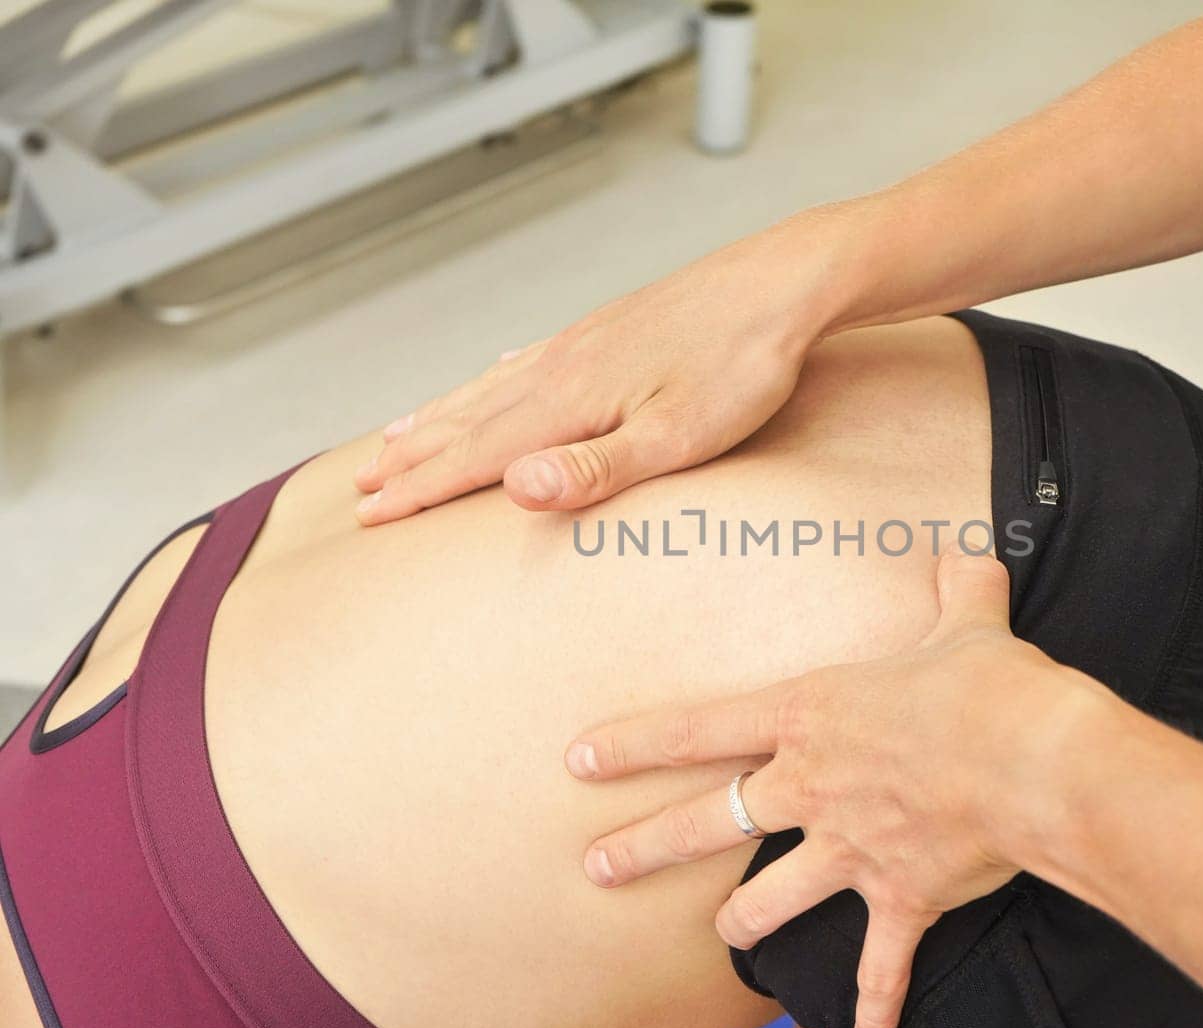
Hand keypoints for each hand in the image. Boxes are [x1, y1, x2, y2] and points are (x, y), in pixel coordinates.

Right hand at [352, 209, 856, 523]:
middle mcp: (563, 366)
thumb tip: (514, 487)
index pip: (475, 456)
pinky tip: (496, 370)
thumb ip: (596, 467)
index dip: (421, 489)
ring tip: (399, 434)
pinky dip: (496, 376)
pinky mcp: (612, 328)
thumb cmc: (743, 364)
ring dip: (441, 416)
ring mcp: (585, 342)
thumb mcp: (679, 434)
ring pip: (492, 387)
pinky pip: (531, 358)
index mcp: (570, 400)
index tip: (372, 515)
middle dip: (413, 459)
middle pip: (469, 421)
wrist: (785, 283)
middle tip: (363, 487)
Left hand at [564, 547, 1121, 1027]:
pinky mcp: (901, 897)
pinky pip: (880, 962)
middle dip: (644, 847)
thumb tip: (970, 548)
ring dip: (743, 923)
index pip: (700, 729)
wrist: (1036, 763)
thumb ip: (959, 586)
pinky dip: (874, 1001)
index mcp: (810, 716)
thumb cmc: (990, 688)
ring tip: (723, 939)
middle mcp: (812, 787)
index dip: (635, 743)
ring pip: (770, 899)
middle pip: (707, 824)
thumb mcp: (970, 620)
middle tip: (595, 869)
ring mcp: (850, 850)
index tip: (580, 759)